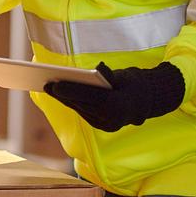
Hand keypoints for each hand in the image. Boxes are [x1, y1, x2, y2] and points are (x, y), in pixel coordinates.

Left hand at [44, 62, 184, 131]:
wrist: (149, 101)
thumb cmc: (134, 83)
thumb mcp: (124, 76)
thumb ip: (109, 75)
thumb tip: (96, 70)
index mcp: (118, 105)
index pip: (89, 97)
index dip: (70, 90)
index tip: (54, 84)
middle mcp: (112, 119)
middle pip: (81, 105)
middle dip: (62, 95)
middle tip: (46, 84)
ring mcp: (107, 125)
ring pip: (81, 110)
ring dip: (64, 100)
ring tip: (50, 88)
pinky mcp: (103, 126)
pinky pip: (84, 113)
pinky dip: (73, 104)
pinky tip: (61, 95)